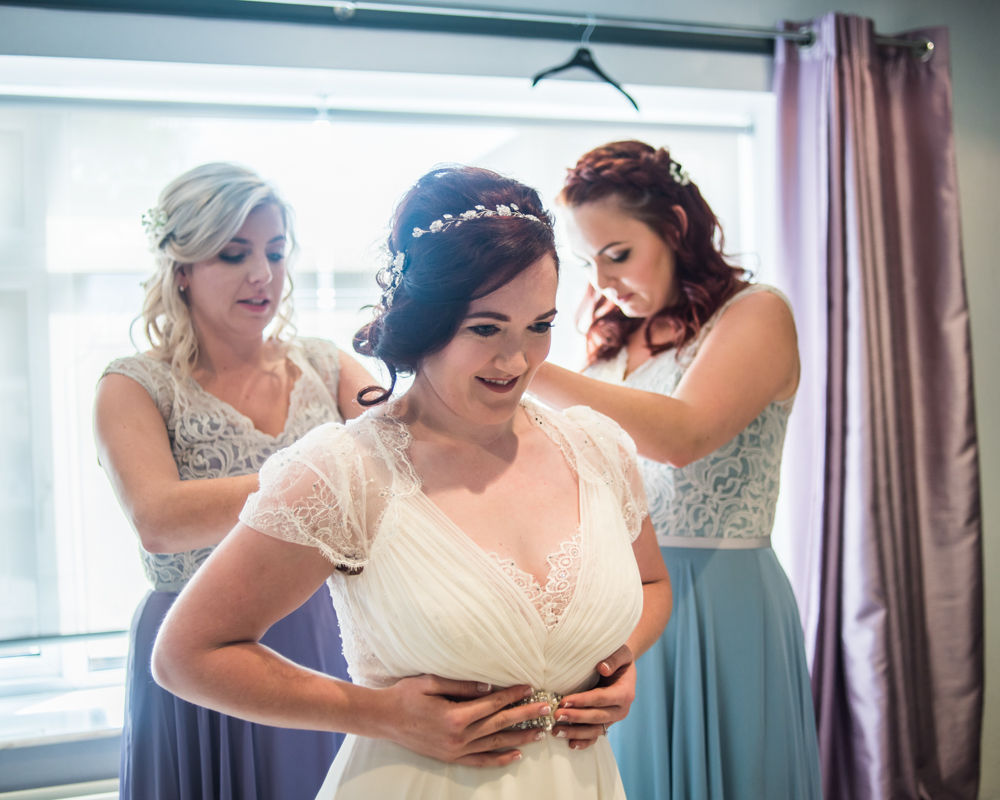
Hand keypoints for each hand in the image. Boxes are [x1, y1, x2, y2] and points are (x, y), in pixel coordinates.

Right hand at [377, 675, 554, 766]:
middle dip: (525, 715)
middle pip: (499, 723)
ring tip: (540, 732)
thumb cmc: (405, 696)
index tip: (530, 687)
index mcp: (454, 715)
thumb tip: (489, 686)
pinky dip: (500, 759)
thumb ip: (461, 685)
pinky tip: (516, 754)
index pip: (492, 703)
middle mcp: (458, 736)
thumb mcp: (430, 682)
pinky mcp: (450, 758)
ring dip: (519, 737)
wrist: (383, 719)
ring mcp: (455, 750)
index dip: (512, 694)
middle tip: (547, 709)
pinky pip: (480, 761)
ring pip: (495, 744)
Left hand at [551, 644, 635, 749]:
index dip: (583, 701)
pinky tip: (570, 744)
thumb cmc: (619, 658)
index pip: (602, 698)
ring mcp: (613, 719)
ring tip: (556, 730)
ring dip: (575, 733)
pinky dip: (584, 742)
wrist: (622, 668)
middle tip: (556, 715)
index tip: (564, 701)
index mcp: (625, 693)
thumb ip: (613, 659)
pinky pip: (595, 736)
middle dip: (575, 717)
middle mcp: (621, 710)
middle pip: (597, 716)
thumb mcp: (622, 653)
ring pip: (595, 730)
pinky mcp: (606, 723)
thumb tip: (602, 668)